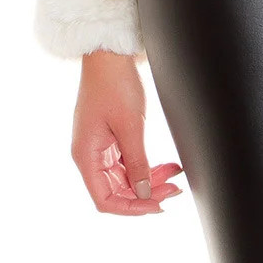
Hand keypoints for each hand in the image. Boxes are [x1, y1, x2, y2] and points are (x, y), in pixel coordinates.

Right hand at [72, 48, 183, 215]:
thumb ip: (137, 162)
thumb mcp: (130, 126)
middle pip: (117, 189)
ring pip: (126, 176)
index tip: (157, 206)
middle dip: (146, 193)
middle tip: (175, 190)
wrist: (111, 54)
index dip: (131, 208)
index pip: (105, 199)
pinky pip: (128, 161)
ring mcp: (100, 146)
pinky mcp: (110, 137)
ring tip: (176, 177)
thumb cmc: (114, 84)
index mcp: (87, 156)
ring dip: (150, 179)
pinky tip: (167, 166)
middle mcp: (90, 155)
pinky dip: (147, 165)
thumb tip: (142, 193)